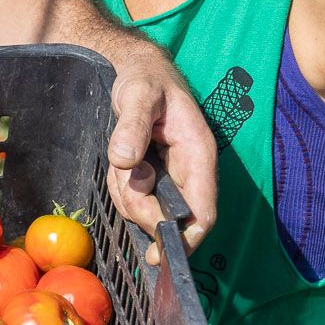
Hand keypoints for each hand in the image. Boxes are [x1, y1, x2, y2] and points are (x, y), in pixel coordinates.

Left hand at [103, 40, 217, 251]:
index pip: (203, 212)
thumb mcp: (138, 94)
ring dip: (127, 194)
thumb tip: (124, 161)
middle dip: (141, 206)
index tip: (158, 254)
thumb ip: (132, 125)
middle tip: (125, 175)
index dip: (185, 239)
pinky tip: (121, 164)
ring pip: (148, 210)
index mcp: (198, 154)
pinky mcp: (155, 178)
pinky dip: (121, 188)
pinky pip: (135, 199)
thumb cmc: (145, 79)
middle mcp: (190, 172)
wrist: (137, 70)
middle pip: (170, 218)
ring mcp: (172, 177)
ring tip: (122, 157)